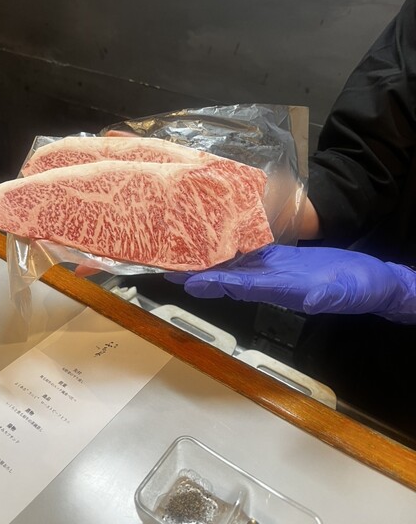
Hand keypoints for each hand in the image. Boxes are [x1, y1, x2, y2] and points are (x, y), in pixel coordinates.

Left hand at [166, 244, 415, 322]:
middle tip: (170, 266)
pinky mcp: (283, 260)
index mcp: (283, 289)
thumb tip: (310, 302)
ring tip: (185, 252)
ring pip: (236, 266)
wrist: (372, 281)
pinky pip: (252, 255)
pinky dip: (233, 249)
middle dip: (200, 274)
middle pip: (228, 278)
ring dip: (211, 261)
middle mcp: (272, 282)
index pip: (240, 286)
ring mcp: (276, 271)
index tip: (188, 280)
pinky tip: (219, 241)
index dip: (214, 283)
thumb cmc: (361, 287)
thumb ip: (328, 297)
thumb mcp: (347, 292)